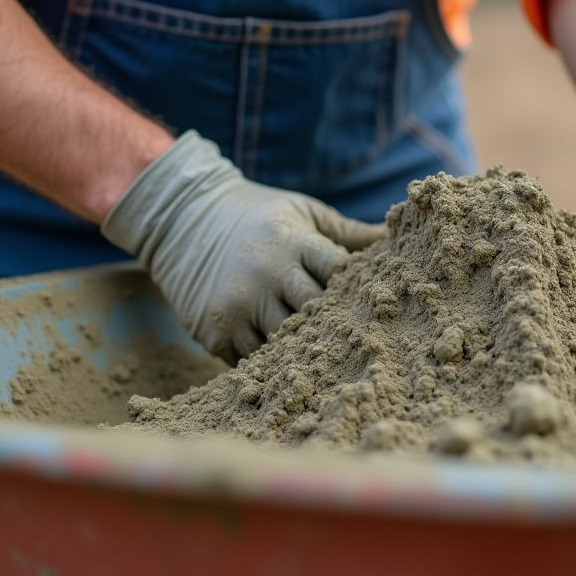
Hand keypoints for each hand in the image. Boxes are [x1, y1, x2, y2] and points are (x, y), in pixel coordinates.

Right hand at [102, 131, 385, 361]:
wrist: (182, 218)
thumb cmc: (256, 216)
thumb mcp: (302, 212)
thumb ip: (347, 232)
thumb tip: (394, 238)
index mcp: (292, 242)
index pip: (339, 273)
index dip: (359, 289)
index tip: (374, 300)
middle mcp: (266, 275)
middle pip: (318, 313)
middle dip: (338, 324)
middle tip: (360, 338)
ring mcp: (239, 306)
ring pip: (288, 343)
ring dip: (307, 350)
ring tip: (328, 355)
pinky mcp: (216, 332)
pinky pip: (253, 360)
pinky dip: (271, 363)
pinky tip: (288, 361)